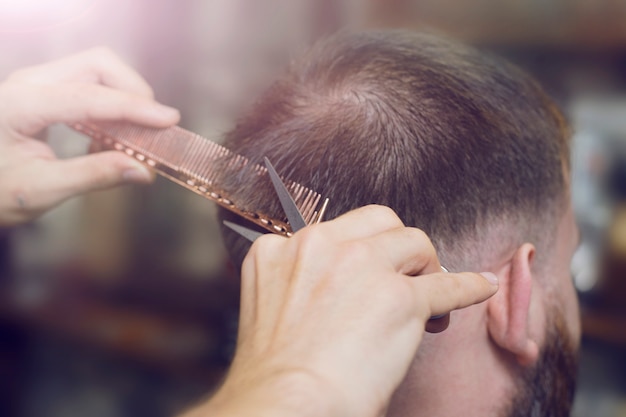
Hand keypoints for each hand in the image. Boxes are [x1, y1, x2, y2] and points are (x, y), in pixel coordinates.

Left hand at [0, 47, 179, 226]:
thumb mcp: (39, 191)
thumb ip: (92, 177)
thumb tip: (143, 171)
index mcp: (19, 104)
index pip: (89, 97)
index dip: (134, 108)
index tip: (169, 120)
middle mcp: (28, 83)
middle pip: (97, 64)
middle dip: (133, 90)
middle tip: (155, 125)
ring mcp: (36, 83)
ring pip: (96, 69)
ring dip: (125, 96)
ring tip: (137, 134)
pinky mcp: (45, 92)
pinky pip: (89, 84)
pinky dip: (112, 104)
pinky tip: (114, 136)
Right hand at [189, 205, 498, 416]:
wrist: (286, 405)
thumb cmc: (275, 374)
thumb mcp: (271, 306)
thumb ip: (302, 280)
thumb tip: (344, 286)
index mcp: (281, 249)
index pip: (336, 229)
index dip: (362, 250)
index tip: (372, 269)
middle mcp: (321, 246)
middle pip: (379, 222)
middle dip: (396, 247)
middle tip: (403, 276)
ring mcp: (362, 267)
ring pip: (415, 242)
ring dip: (425, 268)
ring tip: (426, 301)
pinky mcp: (401, 297)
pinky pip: (448, 285)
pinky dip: (468, 286)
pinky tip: (479, 286)